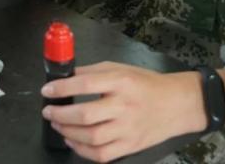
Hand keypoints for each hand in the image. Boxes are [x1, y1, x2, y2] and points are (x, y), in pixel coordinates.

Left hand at [41, 62, 206, 161]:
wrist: (177, 104)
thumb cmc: (146, 84)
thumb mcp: (120, 68)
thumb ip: (92, 72)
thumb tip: (66, 77)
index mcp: (121, 82)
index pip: (85, 84)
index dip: (62, 88)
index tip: (47, 91)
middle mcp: (124, 106)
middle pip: (85, 115)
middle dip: (60, 115)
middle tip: (49, 111)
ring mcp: (128, 129)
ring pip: (92, 138)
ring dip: (68, 132)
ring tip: (57, 125)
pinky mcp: (131, 146)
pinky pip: (102, 155)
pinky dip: (82, 150)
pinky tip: (73, 141)